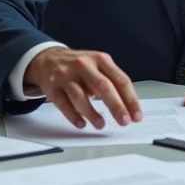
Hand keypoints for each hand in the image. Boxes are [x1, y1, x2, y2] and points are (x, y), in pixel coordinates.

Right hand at [24, 47, 142, 128]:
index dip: (131, 99)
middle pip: (103, 86)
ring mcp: (66, 76)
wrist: (47, 59)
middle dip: (116, 106)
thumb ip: (112, 82)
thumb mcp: (97, 65)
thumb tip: (128, 108)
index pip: (120, 80)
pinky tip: (82, 124)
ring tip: (101, 125)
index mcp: (100, 60)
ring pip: (80, 96)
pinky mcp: (52, 87)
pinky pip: (63, 104)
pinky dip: (73, 116)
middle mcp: (84, 65)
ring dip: (92, 113)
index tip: (136, 116)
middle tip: (124, 122)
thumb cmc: (79, 67)